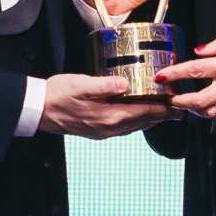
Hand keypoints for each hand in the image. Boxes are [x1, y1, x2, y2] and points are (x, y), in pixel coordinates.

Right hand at [38, 71, 172, 138]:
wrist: (36, 110)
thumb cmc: (56, 95)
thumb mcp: (80, 85)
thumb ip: (104, 85)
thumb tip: (125, 83)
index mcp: (108, 116)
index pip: (143, 112)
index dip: (163, 109)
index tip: (177, 105)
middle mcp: (108, 128)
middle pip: (143, 122)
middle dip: (162, 116)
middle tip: (179, 111)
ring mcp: (102, 131)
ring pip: (134, 126)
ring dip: (151, 120)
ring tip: (164, 114)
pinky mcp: (96, 130)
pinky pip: (123, 127)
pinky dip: (136, 121)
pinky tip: (138, 117)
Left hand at [159, 33, 215, 122]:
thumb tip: (199, 51)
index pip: (194, 71)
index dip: (173, 74)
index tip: (160, 77)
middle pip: (197, 101)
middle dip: (179, 102)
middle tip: (171, 98)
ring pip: (210, 113)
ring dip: (195, 110)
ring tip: (189, 104)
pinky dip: (214, 116)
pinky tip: (211, 108)